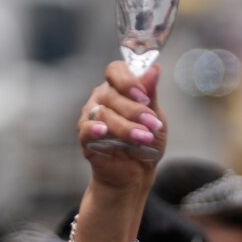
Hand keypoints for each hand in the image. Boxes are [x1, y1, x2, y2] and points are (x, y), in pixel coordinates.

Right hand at [79, 61, 167, 186]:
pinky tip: (104, 131)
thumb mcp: (156, 117)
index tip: (144, 96)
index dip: (128, 80)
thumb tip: (155, 69)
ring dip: (127, 126)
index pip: (116, 70)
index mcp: (118, 88)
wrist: (138, 172)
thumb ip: (151, 94)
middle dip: (135, 110)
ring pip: (104, 113)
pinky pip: (86, 128)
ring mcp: (91, 116)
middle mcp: (102, 99)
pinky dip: (94, 129)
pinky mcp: (85, 136)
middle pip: (112, 93)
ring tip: (144, 138)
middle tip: (153, 124)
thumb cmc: (146, 142)